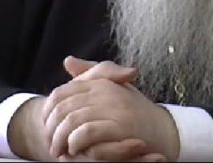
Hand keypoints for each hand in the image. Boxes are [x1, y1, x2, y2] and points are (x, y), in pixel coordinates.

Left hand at [42, 56, 179, 161]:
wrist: (164, 131)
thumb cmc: (137, 112)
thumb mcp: (114, 89)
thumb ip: (92, 76)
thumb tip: (68, 61)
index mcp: (102, 82)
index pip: (62, 92)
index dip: (49, 112)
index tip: (48, 127)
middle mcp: (107, 90)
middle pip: (63, 107)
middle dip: (52, 128)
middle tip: (51, 143)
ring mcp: (115, 107)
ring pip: (72, 120)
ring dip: (62, 138)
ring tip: (60, 150)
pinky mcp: (121, 125)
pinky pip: (87, 131)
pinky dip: (77, 142)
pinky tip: (76, 149)